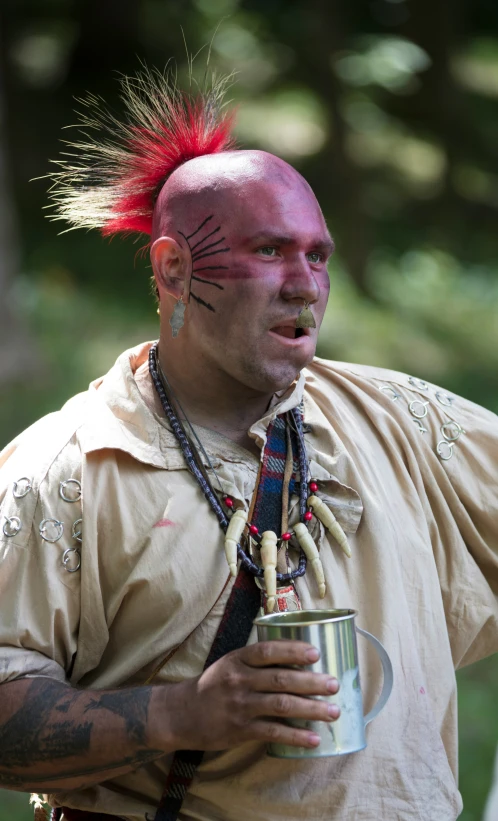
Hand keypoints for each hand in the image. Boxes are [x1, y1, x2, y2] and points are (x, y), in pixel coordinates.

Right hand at [162, 641, 339, 750]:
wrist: (182, 713)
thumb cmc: (214, 685)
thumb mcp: (230, 663)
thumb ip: (258, 661)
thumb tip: (299, 661)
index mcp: (238, 659)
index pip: (268, 651)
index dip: (293, 651)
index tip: (316, 654)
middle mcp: (239, 680)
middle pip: (281, 679)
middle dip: (312, 682)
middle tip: (335, 685)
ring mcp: (240, 706)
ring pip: (281, 705)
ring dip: (311, 709)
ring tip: (333, 712)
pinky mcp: (240, 730)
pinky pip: (273, 732)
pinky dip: (295, 735)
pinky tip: (314, 739)